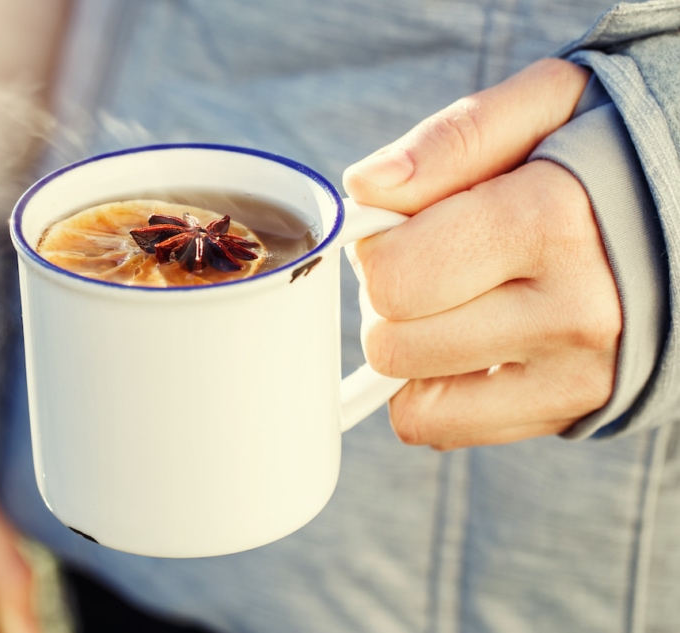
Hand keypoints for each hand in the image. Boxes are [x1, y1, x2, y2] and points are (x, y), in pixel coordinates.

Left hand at [343, 58, 620, 449]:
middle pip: (393, 344)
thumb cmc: (616, 151)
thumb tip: (364, 187)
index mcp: (552, 222)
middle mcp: (572, 313)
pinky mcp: (576, 412)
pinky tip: (476, 342)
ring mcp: (578, 375)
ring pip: (413, 401)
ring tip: (461, 301)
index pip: (393, 275)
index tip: (408, 224)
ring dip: (412, 350)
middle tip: (436, 263)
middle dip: (391, 300)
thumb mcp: (549, 104)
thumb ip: (453, 140)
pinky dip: (439, 389)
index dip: (377, 245)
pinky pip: (448, 428)